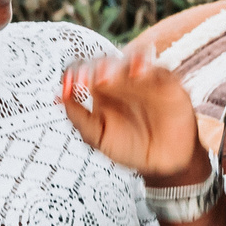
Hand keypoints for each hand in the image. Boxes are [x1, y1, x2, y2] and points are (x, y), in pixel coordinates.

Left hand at [62, 45, 208, 186]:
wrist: (163, 163)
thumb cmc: (128, 149)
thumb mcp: (99, 138)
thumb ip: (79, 118)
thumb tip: (58, 96)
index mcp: (101, 91)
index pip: (85, 72)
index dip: (77, 73)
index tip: (72, 82)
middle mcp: (121, 82)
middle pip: (108, 63)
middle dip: (102, 68)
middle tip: (99, 80)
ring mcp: (144, 81)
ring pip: (133, 61)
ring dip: (127, 63)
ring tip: (124, 73)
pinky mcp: (167, 84)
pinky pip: (159, 70)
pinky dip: (151, 68)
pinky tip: (142, 74)